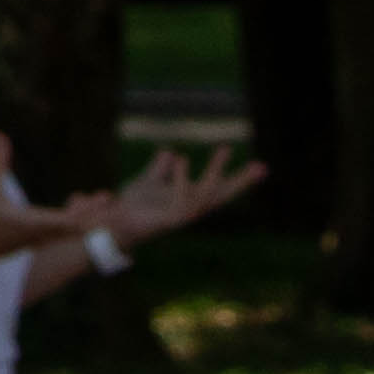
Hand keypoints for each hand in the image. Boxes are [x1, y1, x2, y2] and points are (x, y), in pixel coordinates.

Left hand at [74, 142, 267, 258]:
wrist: (110, 225)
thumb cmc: (130, 208)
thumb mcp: (147, 182)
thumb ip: (159, 170)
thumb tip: (168, 151)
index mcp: (188, 200)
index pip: (218, 188)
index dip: (237, 177)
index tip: (260, 166)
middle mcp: (188, 211)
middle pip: (221, 197)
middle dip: (241, 182)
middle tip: (263, 167)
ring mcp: (178, 219)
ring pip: (205, 199)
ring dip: (215, 174)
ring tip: (225, 148)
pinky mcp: (164, 223)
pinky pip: (180, 204)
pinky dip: (181, 182)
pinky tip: (181, 158)